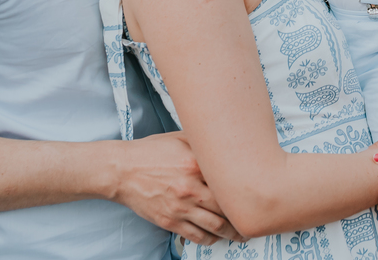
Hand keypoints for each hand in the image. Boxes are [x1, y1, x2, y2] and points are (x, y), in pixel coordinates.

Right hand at [112, 132, 245, 244]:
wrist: (122, 170)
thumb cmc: (150, 152)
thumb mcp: (180, 138)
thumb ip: (204, 143)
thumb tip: (225, 141)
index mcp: (196, 164)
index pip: (230, 180)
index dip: (246, 188)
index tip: (255, 191)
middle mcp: (191, 187)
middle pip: (227, 207)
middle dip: (243, 215)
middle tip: (254, 217)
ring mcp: (180, 206)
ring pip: (215, 225)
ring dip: (232, 232)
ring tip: (242, 234)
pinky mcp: (170, 220)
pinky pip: (196, 235)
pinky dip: (210, 239)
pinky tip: (216, 237)